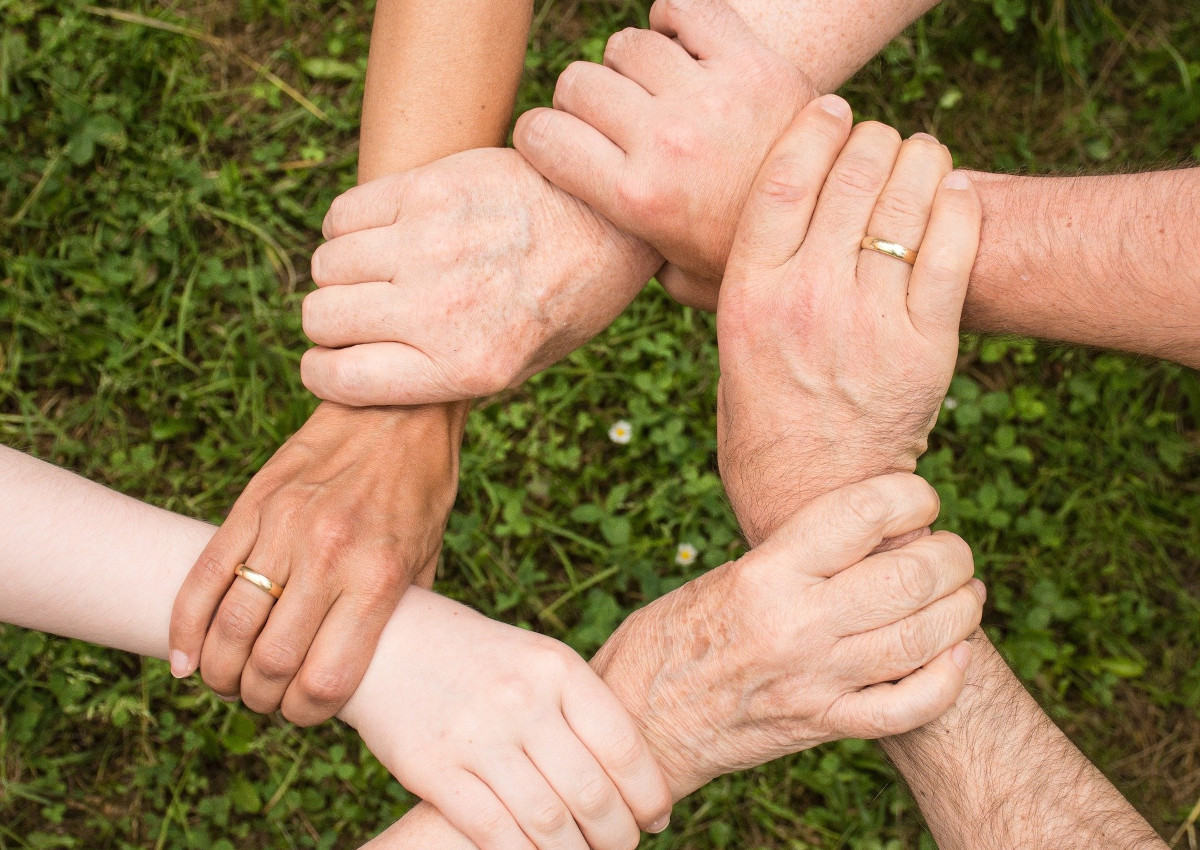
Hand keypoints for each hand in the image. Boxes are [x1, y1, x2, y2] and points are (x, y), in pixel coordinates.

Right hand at [169, 402, 463, 723]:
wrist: (397, 408)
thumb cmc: (420, 488)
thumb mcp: (428, 556)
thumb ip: (398, 613)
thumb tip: (374, 669)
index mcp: (378, 577)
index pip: (326, 679)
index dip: (307, 714)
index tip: (305, 713)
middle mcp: (328, 555)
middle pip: (270, 662)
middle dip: (260, 699)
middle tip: (264, 700)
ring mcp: (284, 527)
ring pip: (230, 626)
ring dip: (221, 671)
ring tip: (228, 680)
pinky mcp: (252, 504)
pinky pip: (204, 576)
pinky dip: (185, 627)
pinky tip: (186, 658)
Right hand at [299, 147, 660, 406]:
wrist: (611, 222)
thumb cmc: (565, 301)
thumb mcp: (520, 366)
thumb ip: (444, 377)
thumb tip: (365, 377)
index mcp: (465, 367)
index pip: (339, 379)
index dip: (323, 372)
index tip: (331, 362)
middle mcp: (441, 310)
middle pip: (322, 318)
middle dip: (330, 322)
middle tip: (360, 314)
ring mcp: (431, 245)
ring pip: (326, 264)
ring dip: (341, 273)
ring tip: (377, 271)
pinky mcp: (429, 189)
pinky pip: (343, 214)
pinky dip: (347, 227)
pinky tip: (382, 232)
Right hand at [340, 588, 672, 849]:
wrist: (388, 641)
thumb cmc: (479, 659)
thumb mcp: (536, 661)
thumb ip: (580, 708)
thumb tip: (636, 776)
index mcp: (556, 667)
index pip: (623, 745)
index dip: (648, 793)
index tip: (656, 817)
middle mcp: (521, 699)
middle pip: (591, 792)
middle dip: (617, 835)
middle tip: (622, 846)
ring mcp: (476, 735)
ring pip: (548, 822)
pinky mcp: (433, 769)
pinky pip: (494, 832)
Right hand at [355, 474, 982, 849]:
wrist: (638, 724)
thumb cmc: (669, 639)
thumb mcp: (723, 578)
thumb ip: (791, 558)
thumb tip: (866, 532)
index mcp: (765, 574)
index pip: (863, 514)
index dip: (910, 495)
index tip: (921, 497)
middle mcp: (797, 624)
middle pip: (910, 575)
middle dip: (951, 555)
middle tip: (954, 549)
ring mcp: (816, 681)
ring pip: (923, 638)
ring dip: (961, 609)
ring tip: (968, 592)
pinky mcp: (823, 725)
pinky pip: (908, 706)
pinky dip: (946, 679)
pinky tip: (955, 655)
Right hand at [514, 0, 813, 310]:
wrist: (837, 229)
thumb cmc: (747, 258)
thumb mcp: (679, 279)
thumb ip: (631, 258)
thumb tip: (596, 245)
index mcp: (636, 199)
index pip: (541, 135)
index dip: (539, 136)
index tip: (555, 143)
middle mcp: (665, 142)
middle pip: (578, 83)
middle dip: (582, 101)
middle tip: (611, 121)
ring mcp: (709, 97)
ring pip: (627, 45)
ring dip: (631, 64)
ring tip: (654, 90)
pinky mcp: (753, 63)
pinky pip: (687, 8)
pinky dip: (675, 17)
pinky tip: (681, 45)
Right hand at [715, 98, 981, 543]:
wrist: (814, 499)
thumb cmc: (763, 422)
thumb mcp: (728, 348)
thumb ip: (735, 284)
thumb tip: (737, 224)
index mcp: (749, 294)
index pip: (783, 178)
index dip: (813, 128)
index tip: (832, 109)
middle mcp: (806, 299)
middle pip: (850, 176)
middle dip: (872, 140)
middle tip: (881, 140)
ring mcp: (869, 322)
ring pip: (906, 202)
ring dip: (920, 161)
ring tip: (921, 156)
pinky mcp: (925, 347)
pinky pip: (953, 250)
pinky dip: (958, 206)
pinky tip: (954, 193)